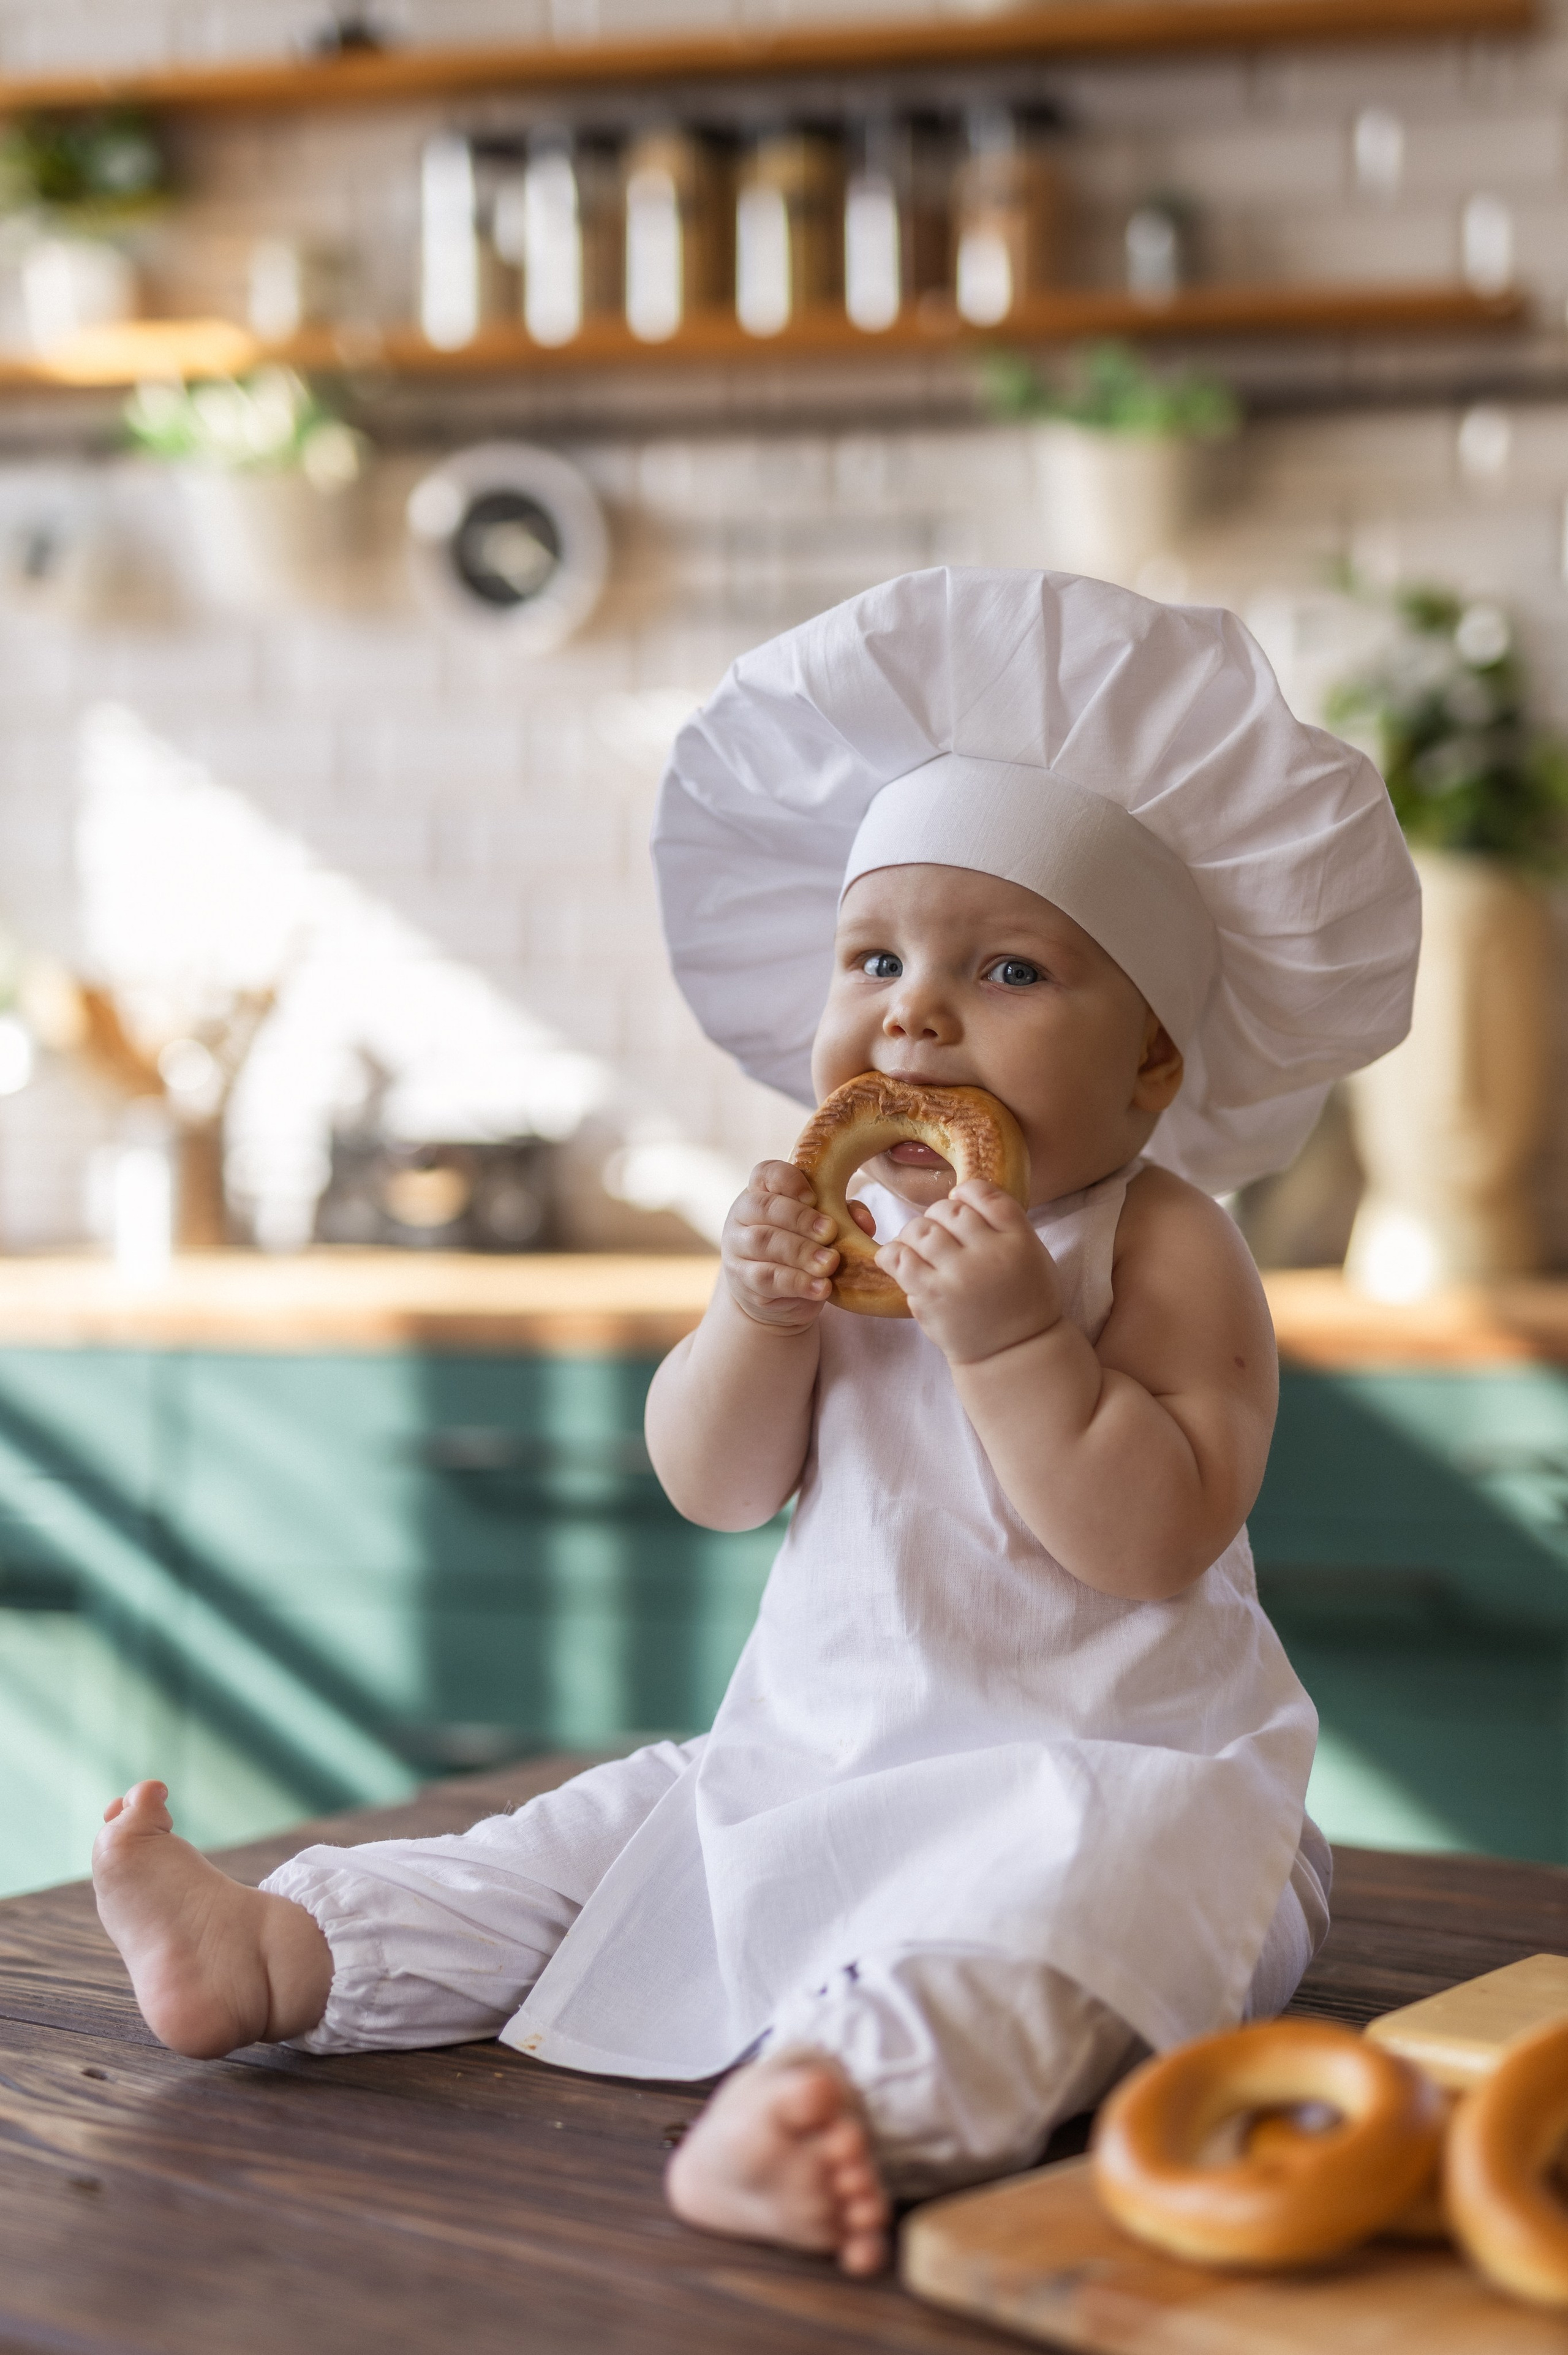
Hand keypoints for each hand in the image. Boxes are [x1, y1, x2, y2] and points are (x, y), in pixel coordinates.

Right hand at [722, 1161, 844, 1331]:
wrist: (778, 1297)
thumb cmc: (805, 1247)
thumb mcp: (824, 1228)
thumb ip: (844, 1216)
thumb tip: (865, 1221)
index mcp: (762, 1192)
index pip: (766, 1173)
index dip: (788, 1180)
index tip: (814, 1197)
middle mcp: (744, 1215)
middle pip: (764, 1206)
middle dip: (801, 1218)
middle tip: (830, 1232)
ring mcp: (738, 1248)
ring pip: (764, 1242)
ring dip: (801, 1252)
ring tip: (831, 1263)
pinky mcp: (744, 1281)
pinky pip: (768, 1278)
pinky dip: (798, 1282)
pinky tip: (822, 1287)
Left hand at [876, 1180, 1062, 1363]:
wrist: (1014, 1353)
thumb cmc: (1023, 1302)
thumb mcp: (1031, 1254)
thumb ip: (1003, 1225)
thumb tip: (959, 1195)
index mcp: (1018, 1238)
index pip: (983, 1193)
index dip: (965, 1193)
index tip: (960, 1204)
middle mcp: (989, 1252)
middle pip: (948, 1210)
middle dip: (939, 1216)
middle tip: (940, 1234)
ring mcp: (958, 1274)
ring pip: (920, 1229)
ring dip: (915, 1233)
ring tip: (920, 1248)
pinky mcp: (931, 1296)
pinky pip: (899, 1258)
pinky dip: (893, 1253)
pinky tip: (900, 1261)